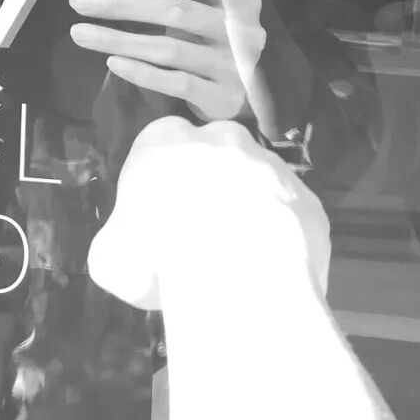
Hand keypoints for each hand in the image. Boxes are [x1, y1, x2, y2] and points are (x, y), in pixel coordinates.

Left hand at [68, 0, 266, 122]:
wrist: (258, 96)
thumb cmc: (219, 43)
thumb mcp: (211, 8)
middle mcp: (240, 25)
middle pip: (172, 9)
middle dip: (119, 5)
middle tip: (78, 3)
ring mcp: (234, 62)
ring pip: (168, 48)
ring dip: (118, 39)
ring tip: (80, 34)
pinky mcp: (223, 96)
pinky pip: (176, 82)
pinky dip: (142, 72)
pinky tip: (113, 63)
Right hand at [87, 117, 330, 311]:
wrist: (238, 279)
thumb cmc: (157, 256)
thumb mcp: (109, 256)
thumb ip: (121, 240)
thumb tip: (128, 249)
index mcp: (165, 140)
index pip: (159, 140)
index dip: (159, 176)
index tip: (157, 210)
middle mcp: (223, 139)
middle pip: (215, 153)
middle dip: (209, 183)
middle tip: (198, 229)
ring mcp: (273, 166)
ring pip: (257, 180)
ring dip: (247, 209)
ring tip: (236, 256)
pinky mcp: (309, 201)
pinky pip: (290, 215)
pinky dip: (280, 236)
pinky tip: (267, 269)